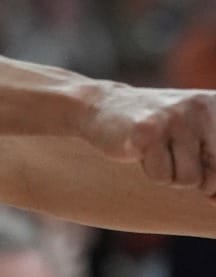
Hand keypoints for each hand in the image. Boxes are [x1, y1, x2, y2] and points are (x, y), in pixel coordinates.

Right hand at [81, 83, 215, 195]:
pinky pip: (161, 176)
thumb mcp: (196, 144)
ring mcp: (173, 117)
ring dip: (170, 174)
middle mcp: (201, 108)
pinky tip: (139, 149)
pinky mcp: (146, 131)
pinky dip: (150, 171)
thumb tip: (215, 201)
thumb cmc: (158, 132)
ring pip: (188, 180)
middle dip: (194, 178)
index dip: (215, 182)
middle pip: (214, 177)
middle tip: (173, 155)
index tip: (200, 175)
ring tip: (156, 150)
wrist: (103, 106)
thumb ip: (215, 171)